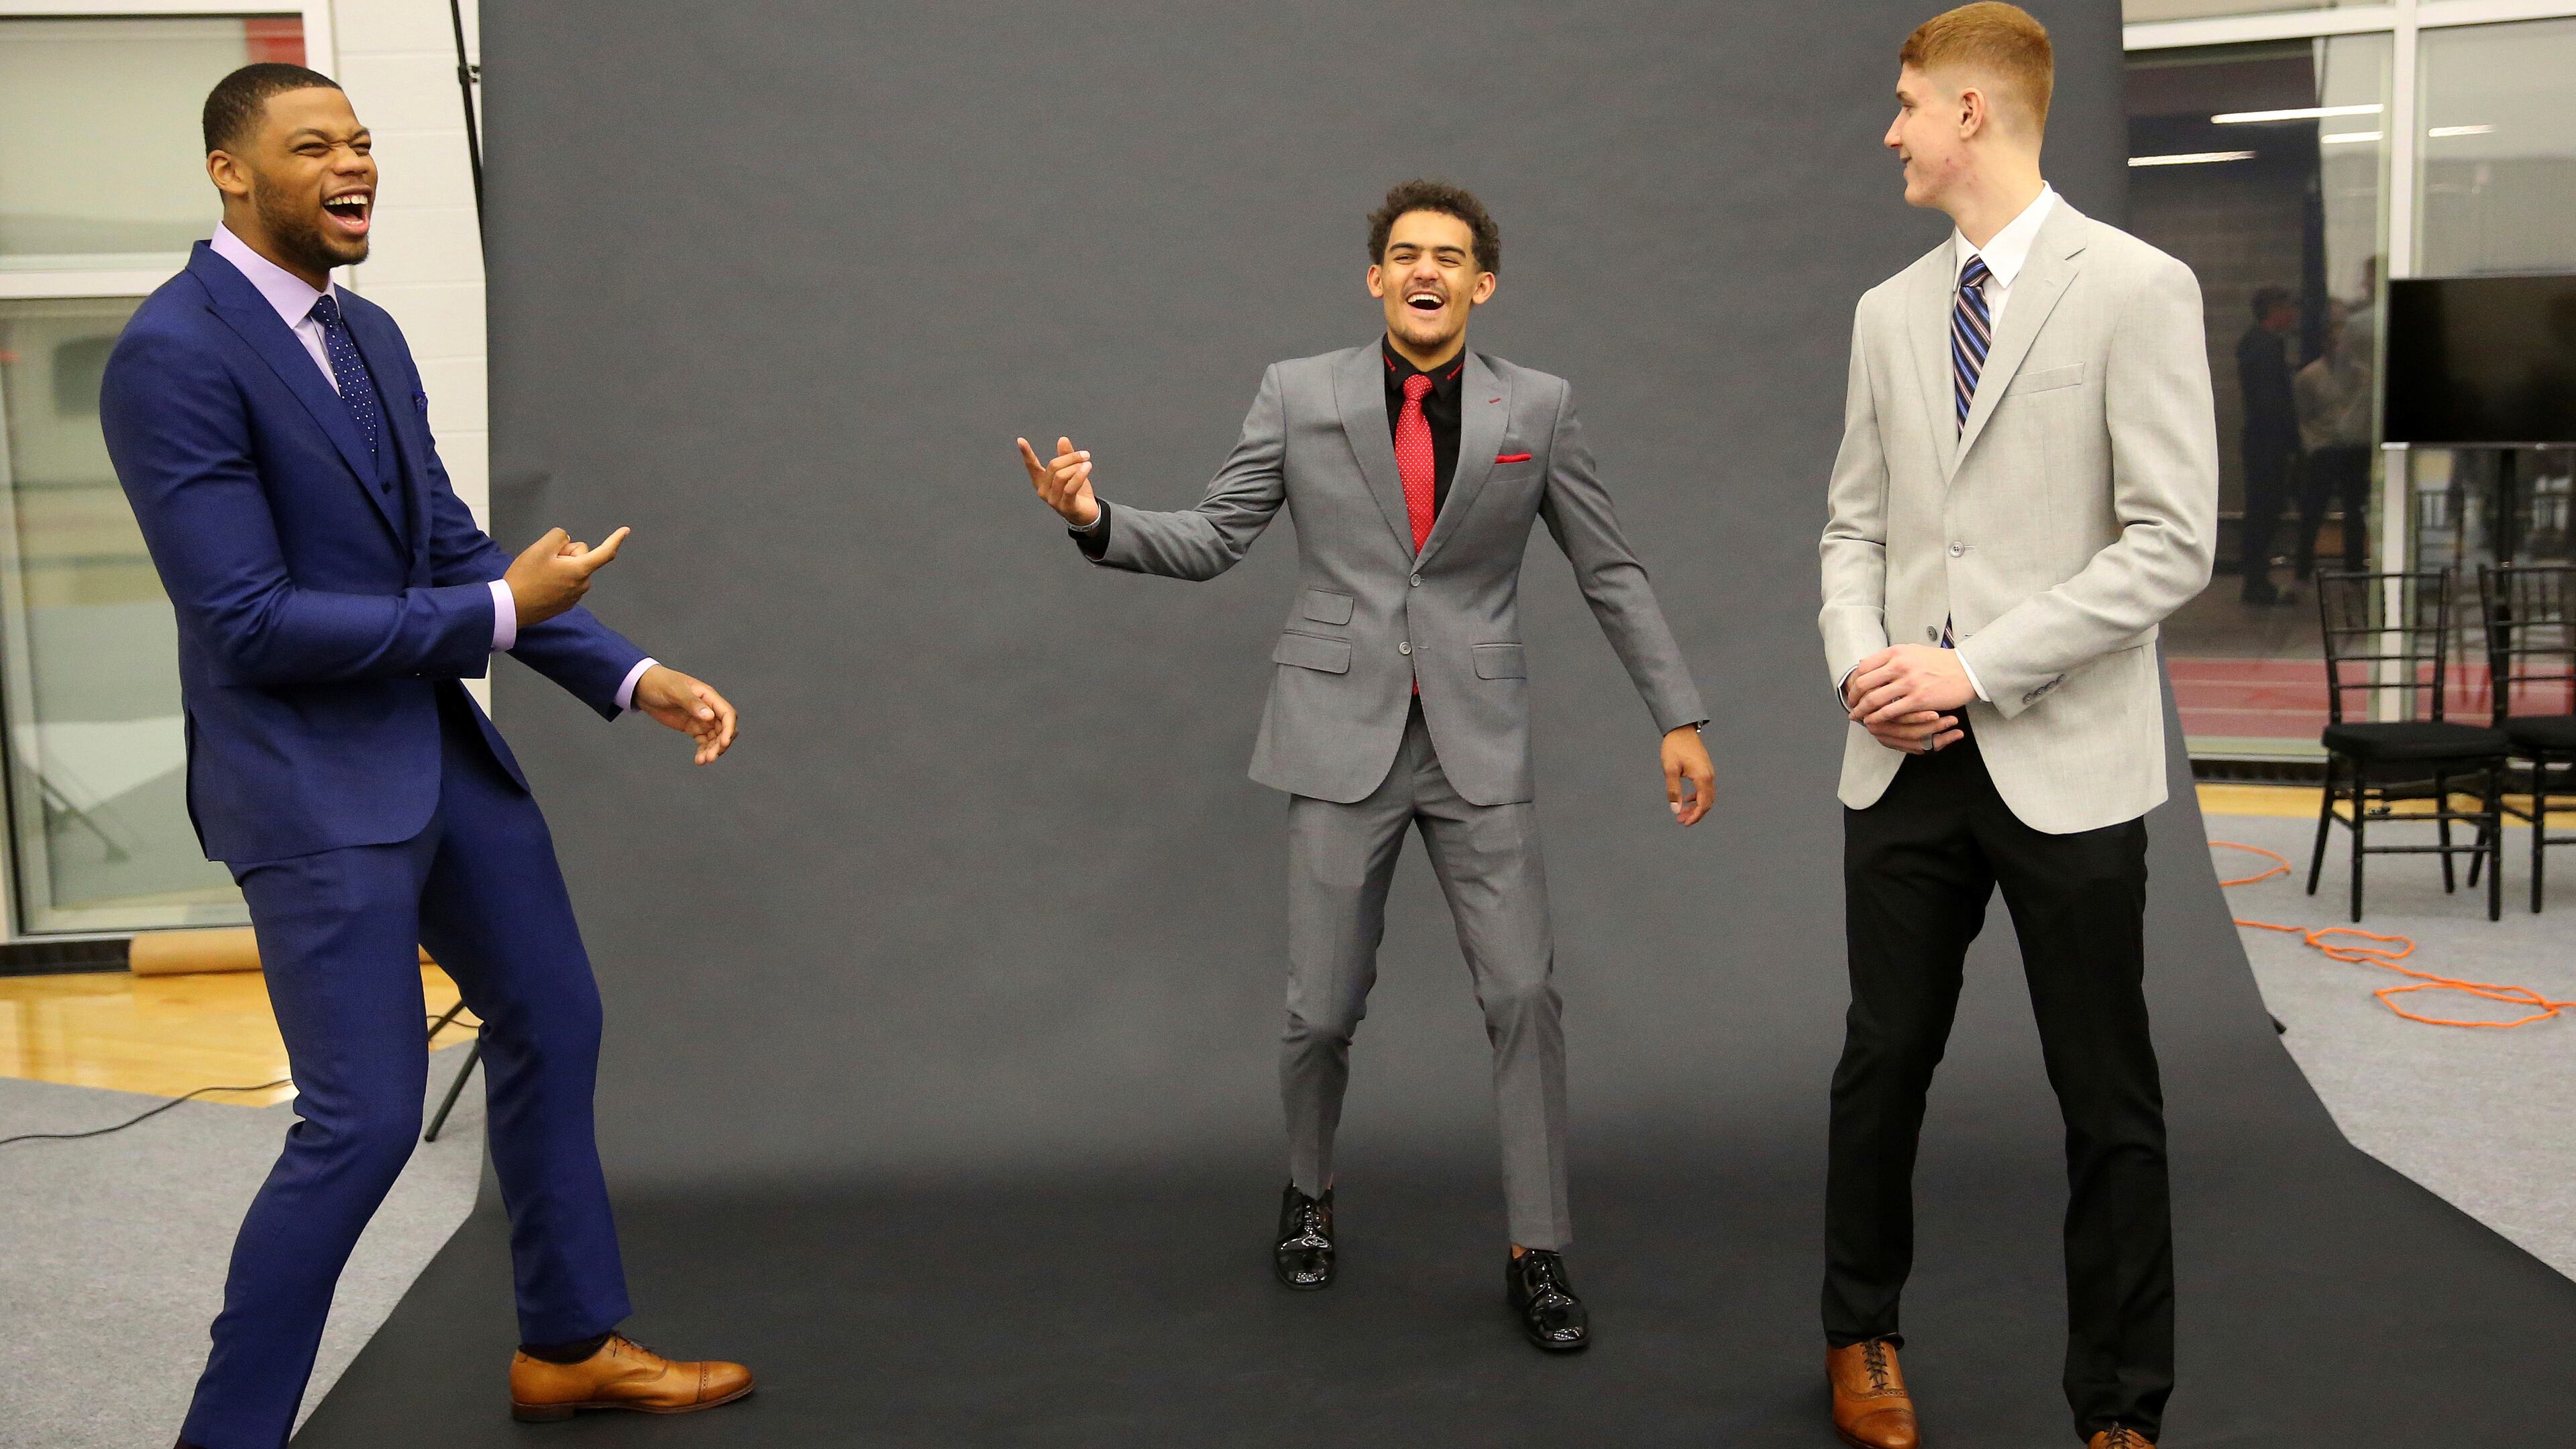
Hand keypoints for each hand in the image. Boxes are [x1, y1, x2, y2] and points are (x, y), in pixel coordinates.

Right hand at [504, 526, 627, 626]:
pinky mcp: (565, 603)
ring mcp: (574, 596)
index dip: (615, 539)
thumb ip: (559, 537)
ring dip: (559, 566)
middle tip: (544, 561)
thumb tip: (567, 542)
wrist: (511, 607)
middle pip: (580, 556)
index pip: (605, 552)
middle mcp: (582, 585)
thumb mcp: (540, 548)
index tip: (625, 530)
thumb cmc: (525, 578)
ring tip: (539, 575)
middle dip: (565, 552)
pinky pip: (565, 582)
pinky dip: (555, 578)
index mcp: (580, 571)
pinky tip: (539, 584)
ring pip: (572, 569)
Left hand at [631, 664, 737, 764]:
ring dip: (712, 750)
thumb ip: (692, 703)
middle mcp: (709, 708)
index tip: (723, 743)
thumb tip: (709, 716)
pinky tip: (698, 760)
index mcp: (708, 696)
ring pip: (715, 738)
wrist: (643, 687)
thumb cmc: (660, 683)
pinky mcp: (692, 727)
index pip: (727, 714)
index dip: (729, 729)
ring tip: (703, 761)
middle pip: (724, 729)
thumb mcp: (675, 691)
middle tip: (711, 757)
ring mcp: (701, 719)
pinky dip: (703, 751)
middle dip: (721, 744)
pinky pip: (704, 741)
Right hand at [1016, 435, 1100, 526]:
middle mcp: (1043, 491)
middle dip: (1070, 458)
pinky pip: (1070, 488)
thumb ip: (1066, 456)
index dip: (1026, 454)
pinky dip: (1079, 476)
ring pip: (1061, 476)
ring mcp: (1053, 500)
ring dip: (1076, 466)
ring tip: (1088, 463)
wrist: (1087, 514)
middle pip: (1053, 467)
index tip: (1020, 440)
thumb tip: (1062, 439)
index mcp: (1042, 482)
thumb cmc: (1077, 492)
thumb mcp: (1072, 471)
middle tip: (1085, 454)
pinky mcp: (1065, 507)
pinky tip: (1087, 468)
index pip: (1032, 466)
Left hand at [1662, 726, 1715, 826]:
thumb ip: (1673, 790)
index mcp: (1703, 777)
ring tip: (1682, 813)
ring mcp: (1709, 773)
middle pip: (1707, 802)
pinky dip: (1696, 797)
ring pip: (1706, 796)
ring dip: (1695, 806)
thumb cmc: (1675, 747)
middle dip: (1695, 814)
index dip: (1695, 816)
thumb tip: (1675, 809)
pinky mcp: (1705, 769)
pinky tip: (1685, 799)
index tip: (1684, 823)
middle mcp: (1710, 776)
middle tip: (1681, 820)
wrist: (1681, 729)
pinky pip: (1704, 789)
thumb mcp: (1670, 769)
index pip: (1703, 804)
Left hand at [1843, 649, 1963, 754]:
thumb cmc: (1940, 662)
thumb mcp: (1913, 651)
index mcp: (1897, 652)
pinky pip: (1890, 712)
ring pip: (1874, 699)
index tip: (1853, 690)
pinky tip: (1873, 722)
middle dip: (1853, 698)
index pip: (1864, 667)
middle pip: (1864, 683)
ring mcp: (1909, 682)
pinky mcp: (1918, 699)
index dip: (1854, 681)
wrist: (1967, 670)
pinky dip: (1877, 718)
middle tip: (1851, 706)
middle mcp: (1900, 665)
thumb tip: (1867, 665)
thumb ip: (1892, 658)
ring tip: (1858, 717)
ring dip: (1862, 711)